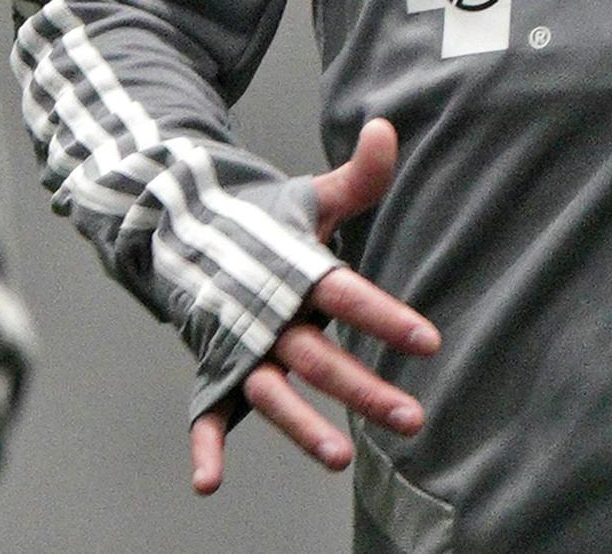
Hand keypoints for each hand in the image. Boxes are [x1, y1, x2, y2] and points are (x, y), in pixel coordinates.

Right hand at [190, 118, 439, 494]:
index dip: (386, 317)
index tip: (429, 342)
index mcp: (296, 270)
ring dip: (301, 426)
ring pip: (271, 392)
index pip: (347, 295)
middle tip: (411, 418)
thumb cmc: (264, 217)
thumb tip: (388, 127)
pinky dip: (205, 446)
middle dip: (363, 390)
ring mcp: (236, 343)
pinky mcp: (211, 366)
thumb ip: (359, 175)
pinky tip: (209, 483)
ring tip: (340, 457)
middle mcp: (268, 313)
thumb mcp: (313, 196)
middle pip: (318, 357)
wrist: (182, 224)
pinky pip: (205, 412)